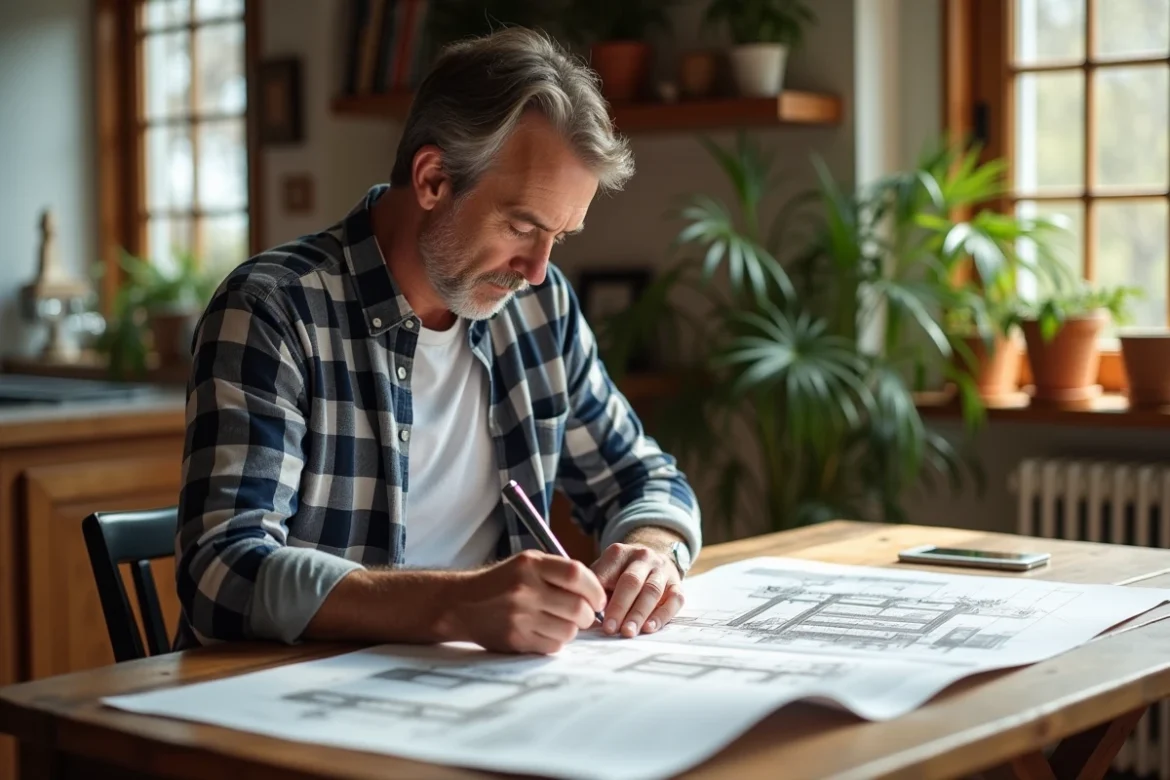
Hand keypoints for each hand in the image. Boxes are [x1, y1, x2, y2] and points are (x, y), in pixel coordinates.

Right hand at [444, 551, 606, 654]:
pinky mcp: (516, 639)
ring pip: (569, 630)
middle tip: (585, 614)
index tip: (598, 598)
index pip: (577, 574)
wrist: (462, 603)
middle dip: (589, 614)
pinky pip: (553, 646)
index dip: (595, 589)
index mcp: (531, 565)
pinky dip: (556, 641)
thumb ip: (559, 572)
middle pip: (578, 607)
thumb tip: (598, 593)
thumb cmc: (502, 583)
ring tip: (561, 622)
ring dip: (572, 629)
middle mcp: (525, 589)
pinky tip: (546, 632)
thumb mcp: (527, 563)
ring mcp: (519, 616)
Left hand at [591, 530, 684, 637]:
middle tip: (610, 629)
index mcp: (619, 553)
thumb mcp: (605, 572)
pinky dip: (662, 615)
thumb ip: (595, 587)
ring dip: (639, 614)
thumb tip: (584, 613)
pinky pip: (674, 600)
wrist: (655, 560)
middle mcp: (643, 557)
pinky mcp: (677, 585)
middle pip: (631, 581)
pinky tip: (649, 628)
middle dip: (619, 607)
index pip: (607, 573)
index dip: (597, 594)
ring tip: (628, 632)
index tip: (589, 613)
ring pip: (652, 591)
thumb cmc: (622, 573)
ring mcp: (662, 571)